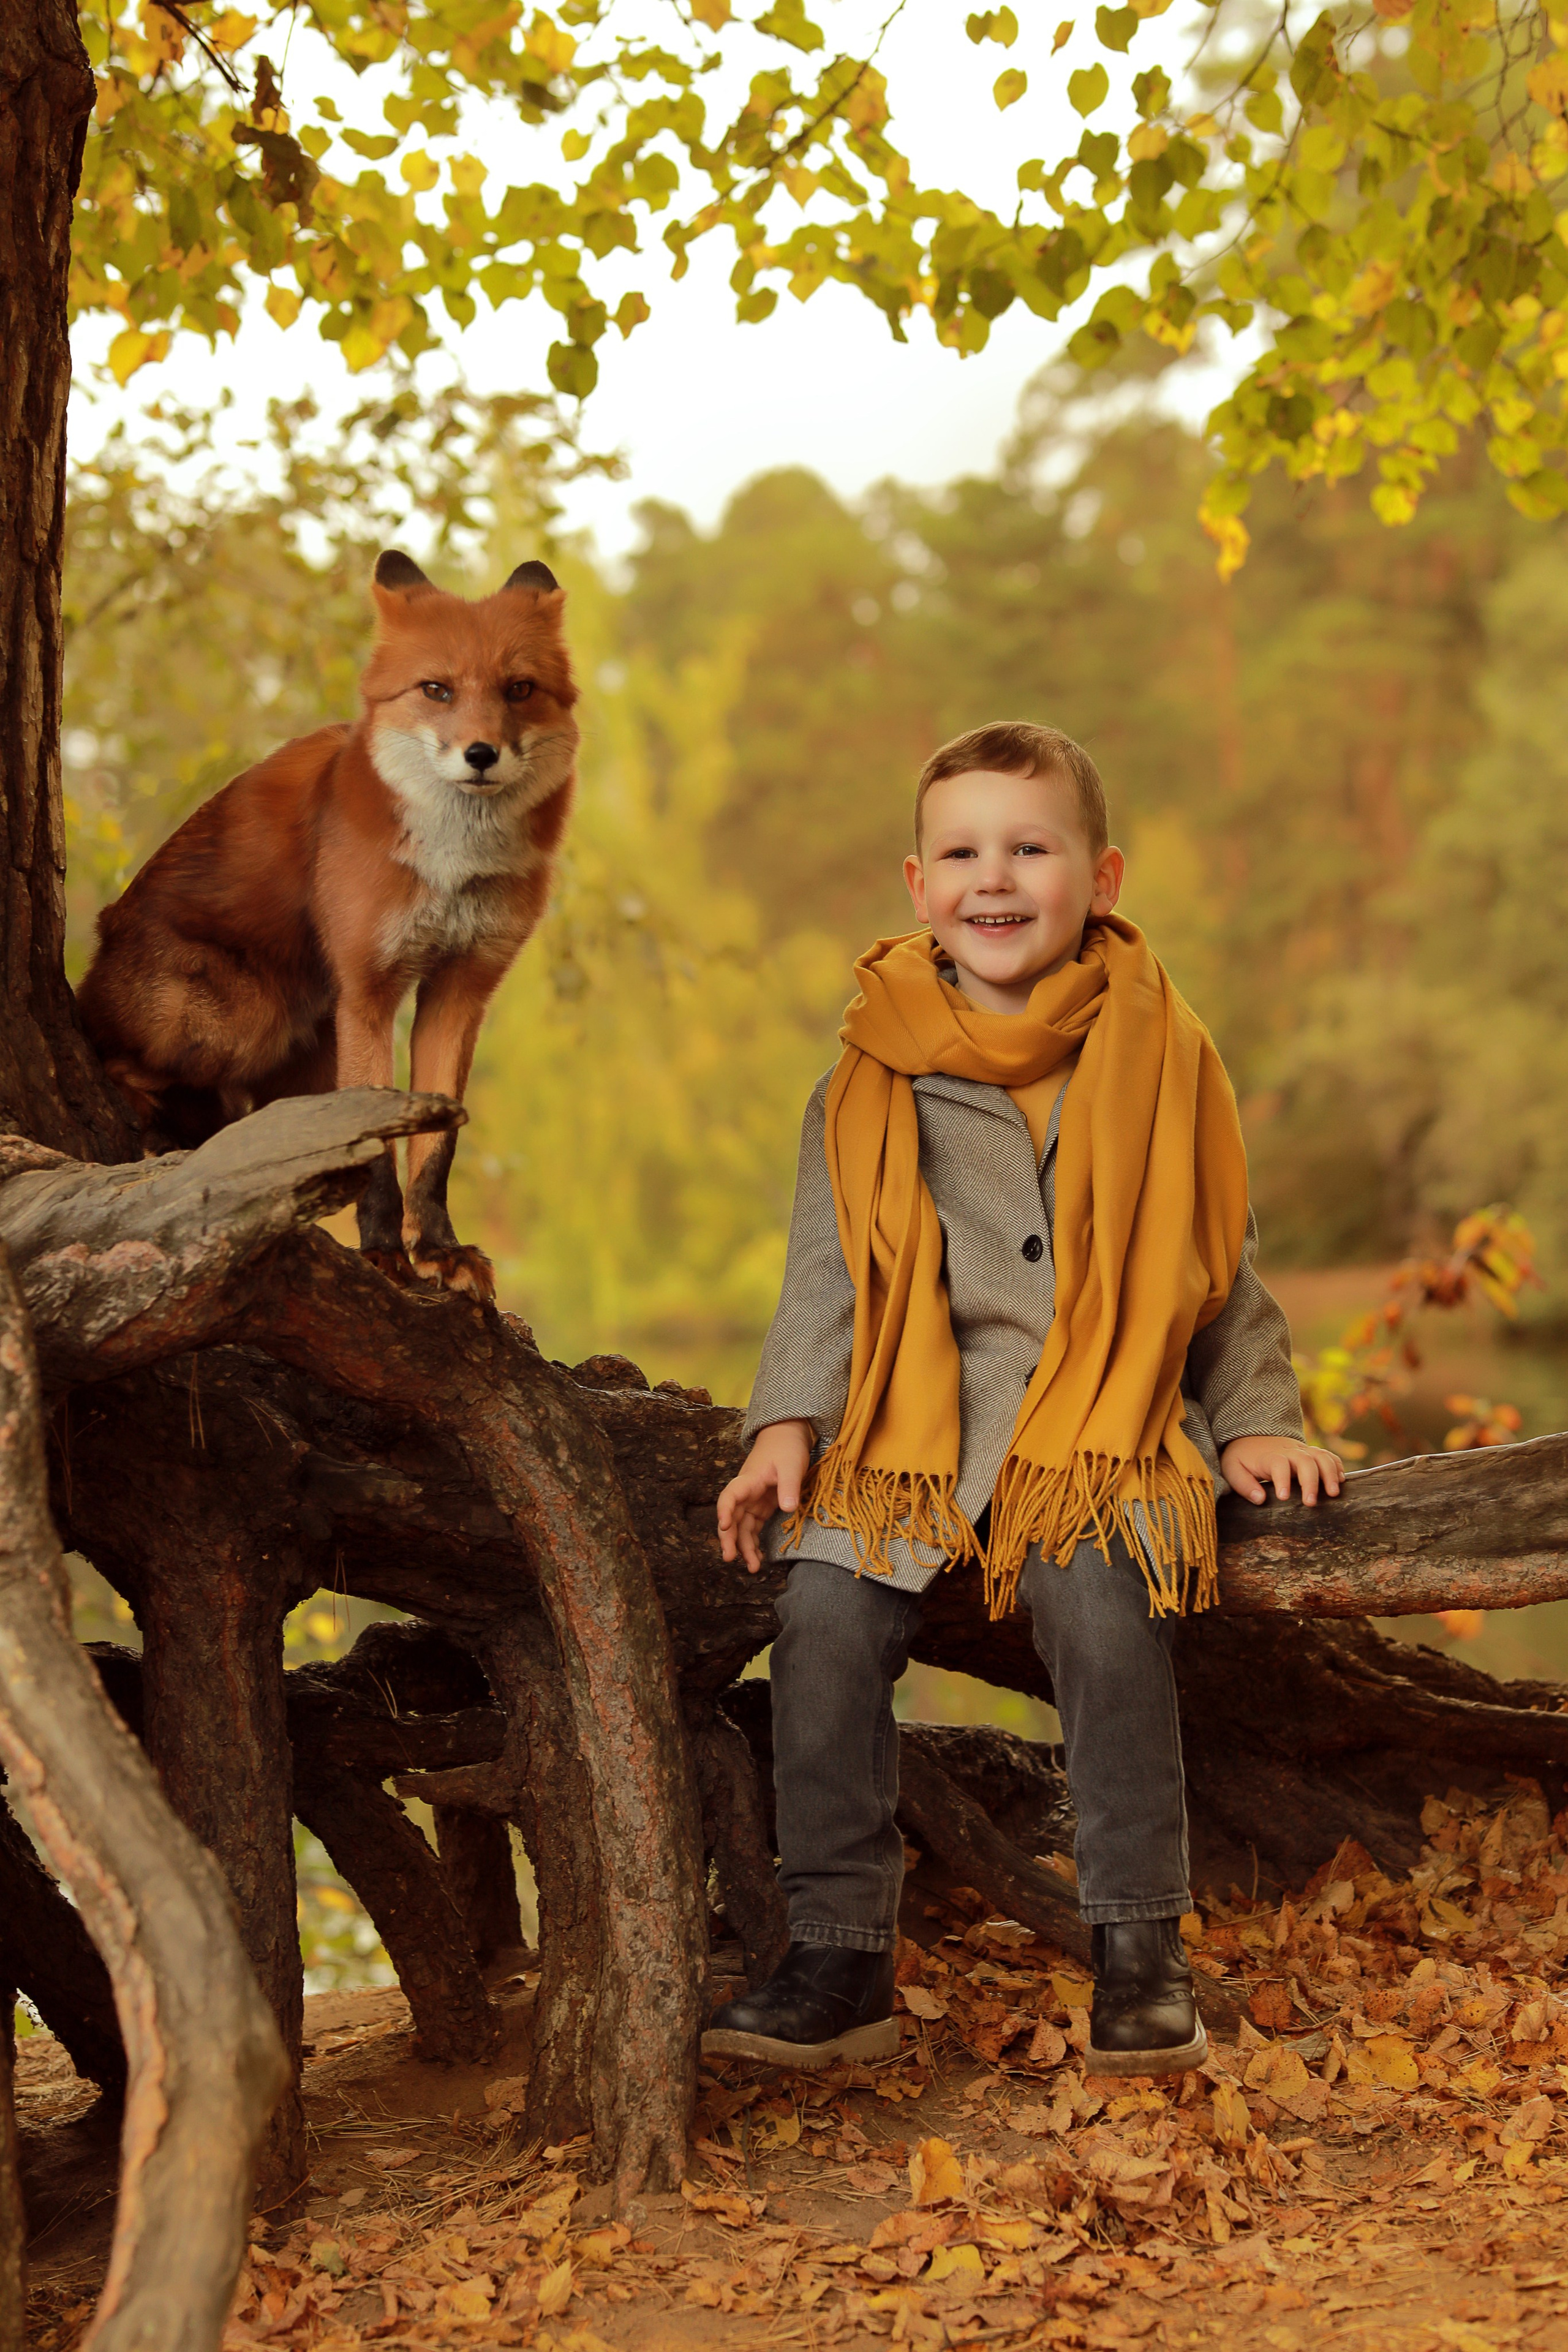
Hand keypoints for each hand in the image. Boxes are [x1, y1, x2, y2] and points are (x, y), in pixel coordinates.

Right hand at [717, 1419, 813, 1573]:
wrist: (786, 1436)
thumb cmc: (787, 1448)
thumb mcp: (792, 1464)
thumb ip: (789, 1486)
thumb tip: (787, 1508)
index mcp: (748, 1480)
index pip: (730, 1496)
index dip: (724, 1511)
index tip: (724, 1526)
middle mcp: (745, 1493)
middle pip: (731, 1518)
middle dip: (729, 1539)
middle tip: (730, 1558)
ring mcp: (752, 1501)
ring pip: (741, 1527)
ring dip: (743, 1547)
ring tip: (752, 1568)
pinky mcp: (761, 1507)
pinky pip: (752, 1528)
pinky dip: (753, 1543)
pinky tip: (757, 1559)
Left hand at [1220, 1434, 1343, 1505]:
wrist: (1250, 1437)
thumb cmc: (1241, 1458)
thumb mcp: (1232, 1469)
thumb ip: (1243, 1484)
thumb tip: (1260, 1499)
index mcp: (1268, 1456)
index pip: (1278, 1464)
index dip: (1282, 1480)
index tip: (1283, 1497)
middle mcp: (1288, 1451)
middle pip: (1305, 1460)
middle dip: (1311, 1481)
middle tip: (1311, 1503)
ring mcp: (1302, 1450)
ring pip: (1321, 1456)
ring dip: (1330, 1473)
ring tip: (1334, 1493)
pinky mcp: (1310, 1452)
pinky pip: (1328, 1455)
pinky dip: (1336, 1465)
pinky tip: (1341, 1480)